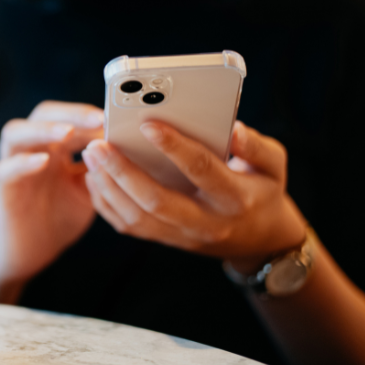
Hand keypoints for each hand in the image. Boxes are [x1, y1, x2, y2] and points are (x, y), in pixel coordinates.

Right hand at [0, 101, 102, 284]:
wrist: (34, 251)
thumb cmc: (61, 216)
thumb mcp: (89, 189)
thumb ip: (101, 168)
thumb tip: (128, 147)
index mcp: (55, 147)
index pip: (68, 117)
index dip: (90, 115)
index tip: (115, 118)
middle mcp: (32, 149)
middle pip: (43, 115)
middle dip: (70, 114)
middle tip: (98, 119)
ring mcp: (14, 165)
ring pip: (16, 133)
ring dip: (42, 130)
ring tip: (67, 132)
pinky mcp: (3, 188)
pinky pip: (6, 169)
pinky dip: (23, 163)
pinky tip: (43, 162)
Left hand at [81, 121, 306, 269]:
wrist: (259, 241)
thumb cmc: (263, 192)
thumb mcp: (274, 166)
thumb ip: (257, 146)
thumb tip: (234, 129)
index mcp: (234, 198)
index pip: (201, 170)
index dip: (174, 147)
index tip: (148, 123)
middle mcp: (206, 222)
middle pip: (157, 201)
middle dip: (123, 171)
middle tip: (99, 144)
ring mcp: (183, 236)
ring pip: (137, 218)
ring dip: (108, 187)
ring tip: (90, 157)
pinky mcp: (166, 241)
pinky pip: (130, 227)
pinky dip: (107, 204)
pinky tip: (94, 178)